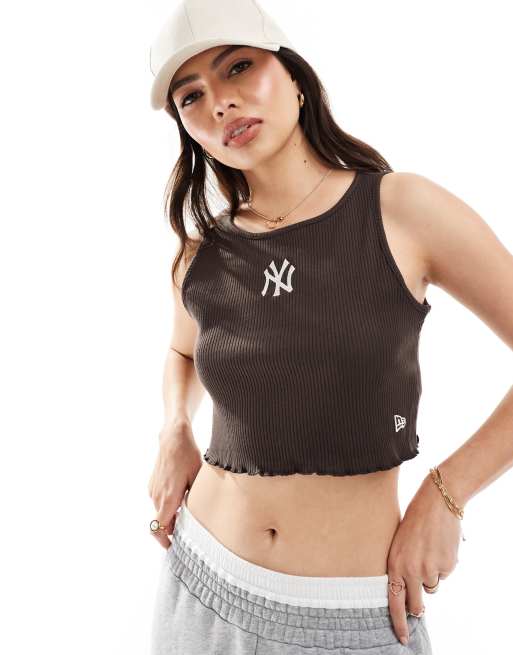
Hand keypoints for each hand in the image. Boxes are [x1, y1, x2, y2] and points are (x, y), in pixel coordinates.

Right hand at [147, 421, 202, 548]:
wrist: (173, 437)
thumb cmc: (188, 456)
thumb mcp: (197, 479)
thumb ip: (195, 501)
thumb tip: (198, 519)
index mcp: (169, 498)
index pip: (158, 528)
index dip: (164, 541)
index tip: (172, 547)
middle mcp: (157, 496)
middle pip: (161, 521)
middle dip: (172, 528)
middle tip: (188, 530)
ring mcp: (153, 489)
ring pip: (160, 510)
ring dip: (170, 515)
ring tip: (187, 510)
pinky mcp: (152, 483)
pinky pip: (159, 500)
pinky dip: (167, 504)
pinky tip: (181, 495)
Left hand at [386, 474, 462, 644]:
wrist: (435, 502)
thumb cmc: (414, 520)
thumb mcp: (398, 543)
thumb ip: (401, 567)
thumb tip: (410, 592)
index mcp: (394, 564)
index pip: (394, 602)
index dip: (398, 623)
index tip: (403, 638)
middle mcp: (411, 571)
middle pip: (417, 605)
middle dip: (419, 608)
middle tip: (419, 606)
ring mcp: (430, 570)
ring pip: (432, 587)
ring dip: (431, 576)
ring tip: (428, 552)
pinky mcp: (447, 566)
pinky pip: (445, 574)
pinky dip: (443, 565)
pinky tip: (439, 546)